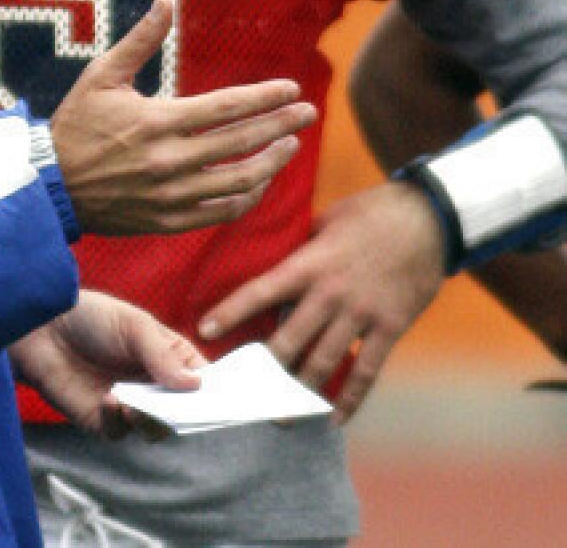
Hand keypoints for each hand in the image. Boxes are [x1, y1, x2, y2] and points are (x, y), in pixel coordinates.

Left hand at [10, 289, 204, 437]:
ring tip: (139, 405)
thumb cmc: (90, 316)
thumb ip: (162, 353)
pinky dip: (118, 419)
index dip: (215, 392)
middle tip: (185, 410)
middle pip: (182, 411)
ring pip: (154, 428)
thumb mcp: (132, 324)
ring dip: (152, 420)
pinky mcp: (101, 419)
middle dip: (186, 413)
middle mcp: (152, 384)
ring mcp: (128, 404)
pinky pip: (119, 432)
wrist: (40, 325)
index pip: (201, 380)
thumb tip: (196, 384)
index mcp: (167, 357)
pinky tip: (110, 400)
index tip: (228, 401)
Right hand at [50, 0, 315, 234]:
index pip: (227, 107)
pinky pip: (221, 212)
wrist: (49, 185)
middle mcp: (170, 160)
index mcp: (157, 121)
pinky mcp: (168, 221)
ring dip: (272, 162)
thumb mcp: (102, 75)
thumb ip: (140, 40)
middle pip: (242, 143)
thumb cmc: (76, 123)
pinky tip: (259, 180)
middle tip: (309, 112)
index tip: (292, 88)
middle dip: (281, 125)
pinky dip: (247, 197)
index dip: (264, 97)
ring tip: (290, 145)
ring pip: (239, 182)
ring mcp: (171, 196)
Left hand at [198, 181, 444, 420]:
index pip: (261, 290)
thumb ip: (303, 251)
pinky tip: (334, 418)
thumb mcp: (327, 222)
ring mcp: (361, 313)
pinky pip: (366, 371)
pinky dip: (349, 399)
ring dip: (300, 392)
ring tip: (281, 416)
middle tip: (244, 393)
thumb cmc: (371, 213)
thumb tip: (277, 271)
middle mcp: (331, 292)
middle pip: (289, 339)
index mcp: (310, 262)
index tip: (203, 330)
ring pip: (323, 362)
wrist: (428, 218)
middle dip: (265, 370)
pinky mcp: (390, 328)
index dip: (231, 311)